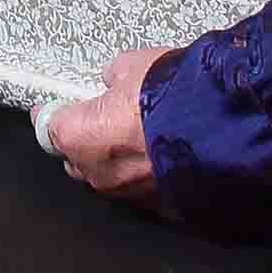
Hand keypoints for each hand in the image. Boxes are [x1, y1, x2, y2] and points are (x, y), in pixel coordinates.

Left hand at [47, 46, 176, 207]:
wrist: (221, 130)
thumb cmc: (169, 95)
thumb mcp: (133, 66)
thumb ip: (115, 77)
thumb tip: (116, 80)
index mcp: (78, 137)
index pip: (50, 128)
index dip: (53, 114)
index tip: (53, 107)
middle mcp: (97, 173)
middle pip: (77, 159)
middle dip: (84, 141)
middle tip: (99, 120)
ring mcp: (129, 194)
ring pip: (110, 177)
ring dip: (116, 160)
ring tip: (136, 137)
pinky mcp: (160, 206)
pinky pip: (142, 187)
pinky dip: (146, 173)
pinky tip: (161, 156)